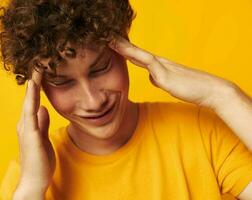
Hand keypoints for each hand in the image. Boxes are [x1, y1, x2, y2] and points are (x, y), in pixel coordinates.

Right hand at [16, 68, 55, 193]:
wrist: (35, 180)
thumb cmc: (40, 160)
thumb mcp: (43, 137)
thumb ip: (42, 123)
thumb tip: (43, 109)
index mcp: (30, 124)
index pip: (34, 100)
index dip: (37, 85)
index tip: (43, 70)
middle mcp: (25, 123)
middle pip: (30, 97)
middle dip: (34, 79)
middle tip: (38, 60)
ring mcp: (26, 127)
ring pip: (29, 100)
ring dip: (32, 83)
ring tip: (36, 66)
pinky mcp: (30, 133)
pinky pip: (31, 111)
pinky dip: (32, 97)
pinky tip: (34, 86)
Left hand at [109, 36, 234, 107]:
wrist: (211, 91)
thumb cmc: (192, 88)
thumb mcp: (170, 84)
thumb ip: (160, 79)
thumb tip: (151, 78)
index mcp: (159, 66)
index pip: (138, 56)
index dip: (124, 50)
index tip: (111, 45)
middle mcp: (160, 63)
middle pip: (136, 52)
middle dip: (120, 45)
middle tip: (106, 36)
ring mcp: (163, 68)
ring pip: (140, 55)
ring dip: (125, 47)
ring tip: (111, 40)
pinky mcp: (167, 76)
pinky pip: (150, 64)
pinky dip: (137, 57)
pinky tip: (126, 52)